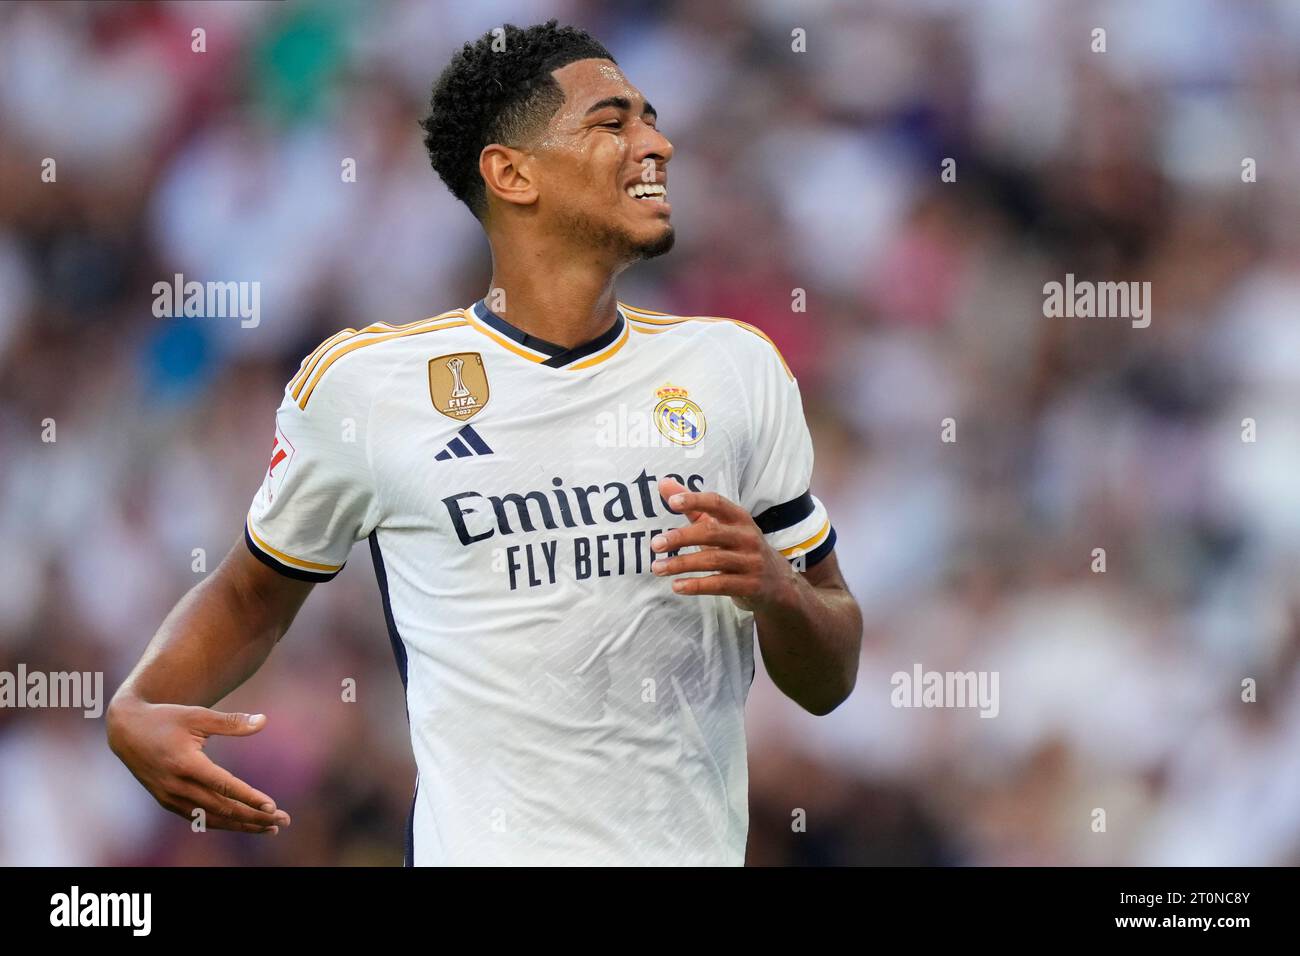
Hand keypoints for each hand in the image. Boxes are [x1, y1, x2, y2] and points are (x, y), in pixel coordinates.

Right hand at [107, 697, 289, 833]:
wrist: (126, 730)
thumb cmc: (167, 718)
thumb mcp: (198, 715)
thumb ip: (231, 722)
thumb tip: (264, 721)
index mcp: (185, 763)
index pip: (223, 787)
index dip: (249, 798)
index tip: (273, 806)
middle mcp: (176, 785)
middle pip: (222, 808)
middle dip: (255, 817)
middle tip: (283, 820)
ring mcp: (169, 797)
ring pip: (211, 818)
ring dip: (242, 825)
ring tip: (270, 828)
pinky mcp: (166, 801)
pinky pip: (198, 818)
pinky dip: (221, 823)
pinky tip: (243, 823)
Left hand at [650, 476, 798, 612]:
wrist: (776, 583)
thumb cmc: (739, 548)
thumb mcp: (720, 526)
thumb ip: (692, 507)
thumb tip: (663, 484)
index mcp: (739, 518)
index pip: (717, 503)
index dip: (695, 500)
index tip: (672, 502)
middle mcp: (747, 537)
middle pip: (711, 533)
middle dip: (681, 537)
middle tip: (655, 544)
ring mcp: (750, 562)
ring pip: (712, 561)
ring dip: (681, 564)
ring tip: (657, 568)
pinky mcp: (750, 585)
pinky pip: (719, 584)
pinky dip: (696, 585)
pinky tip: (676, 586)